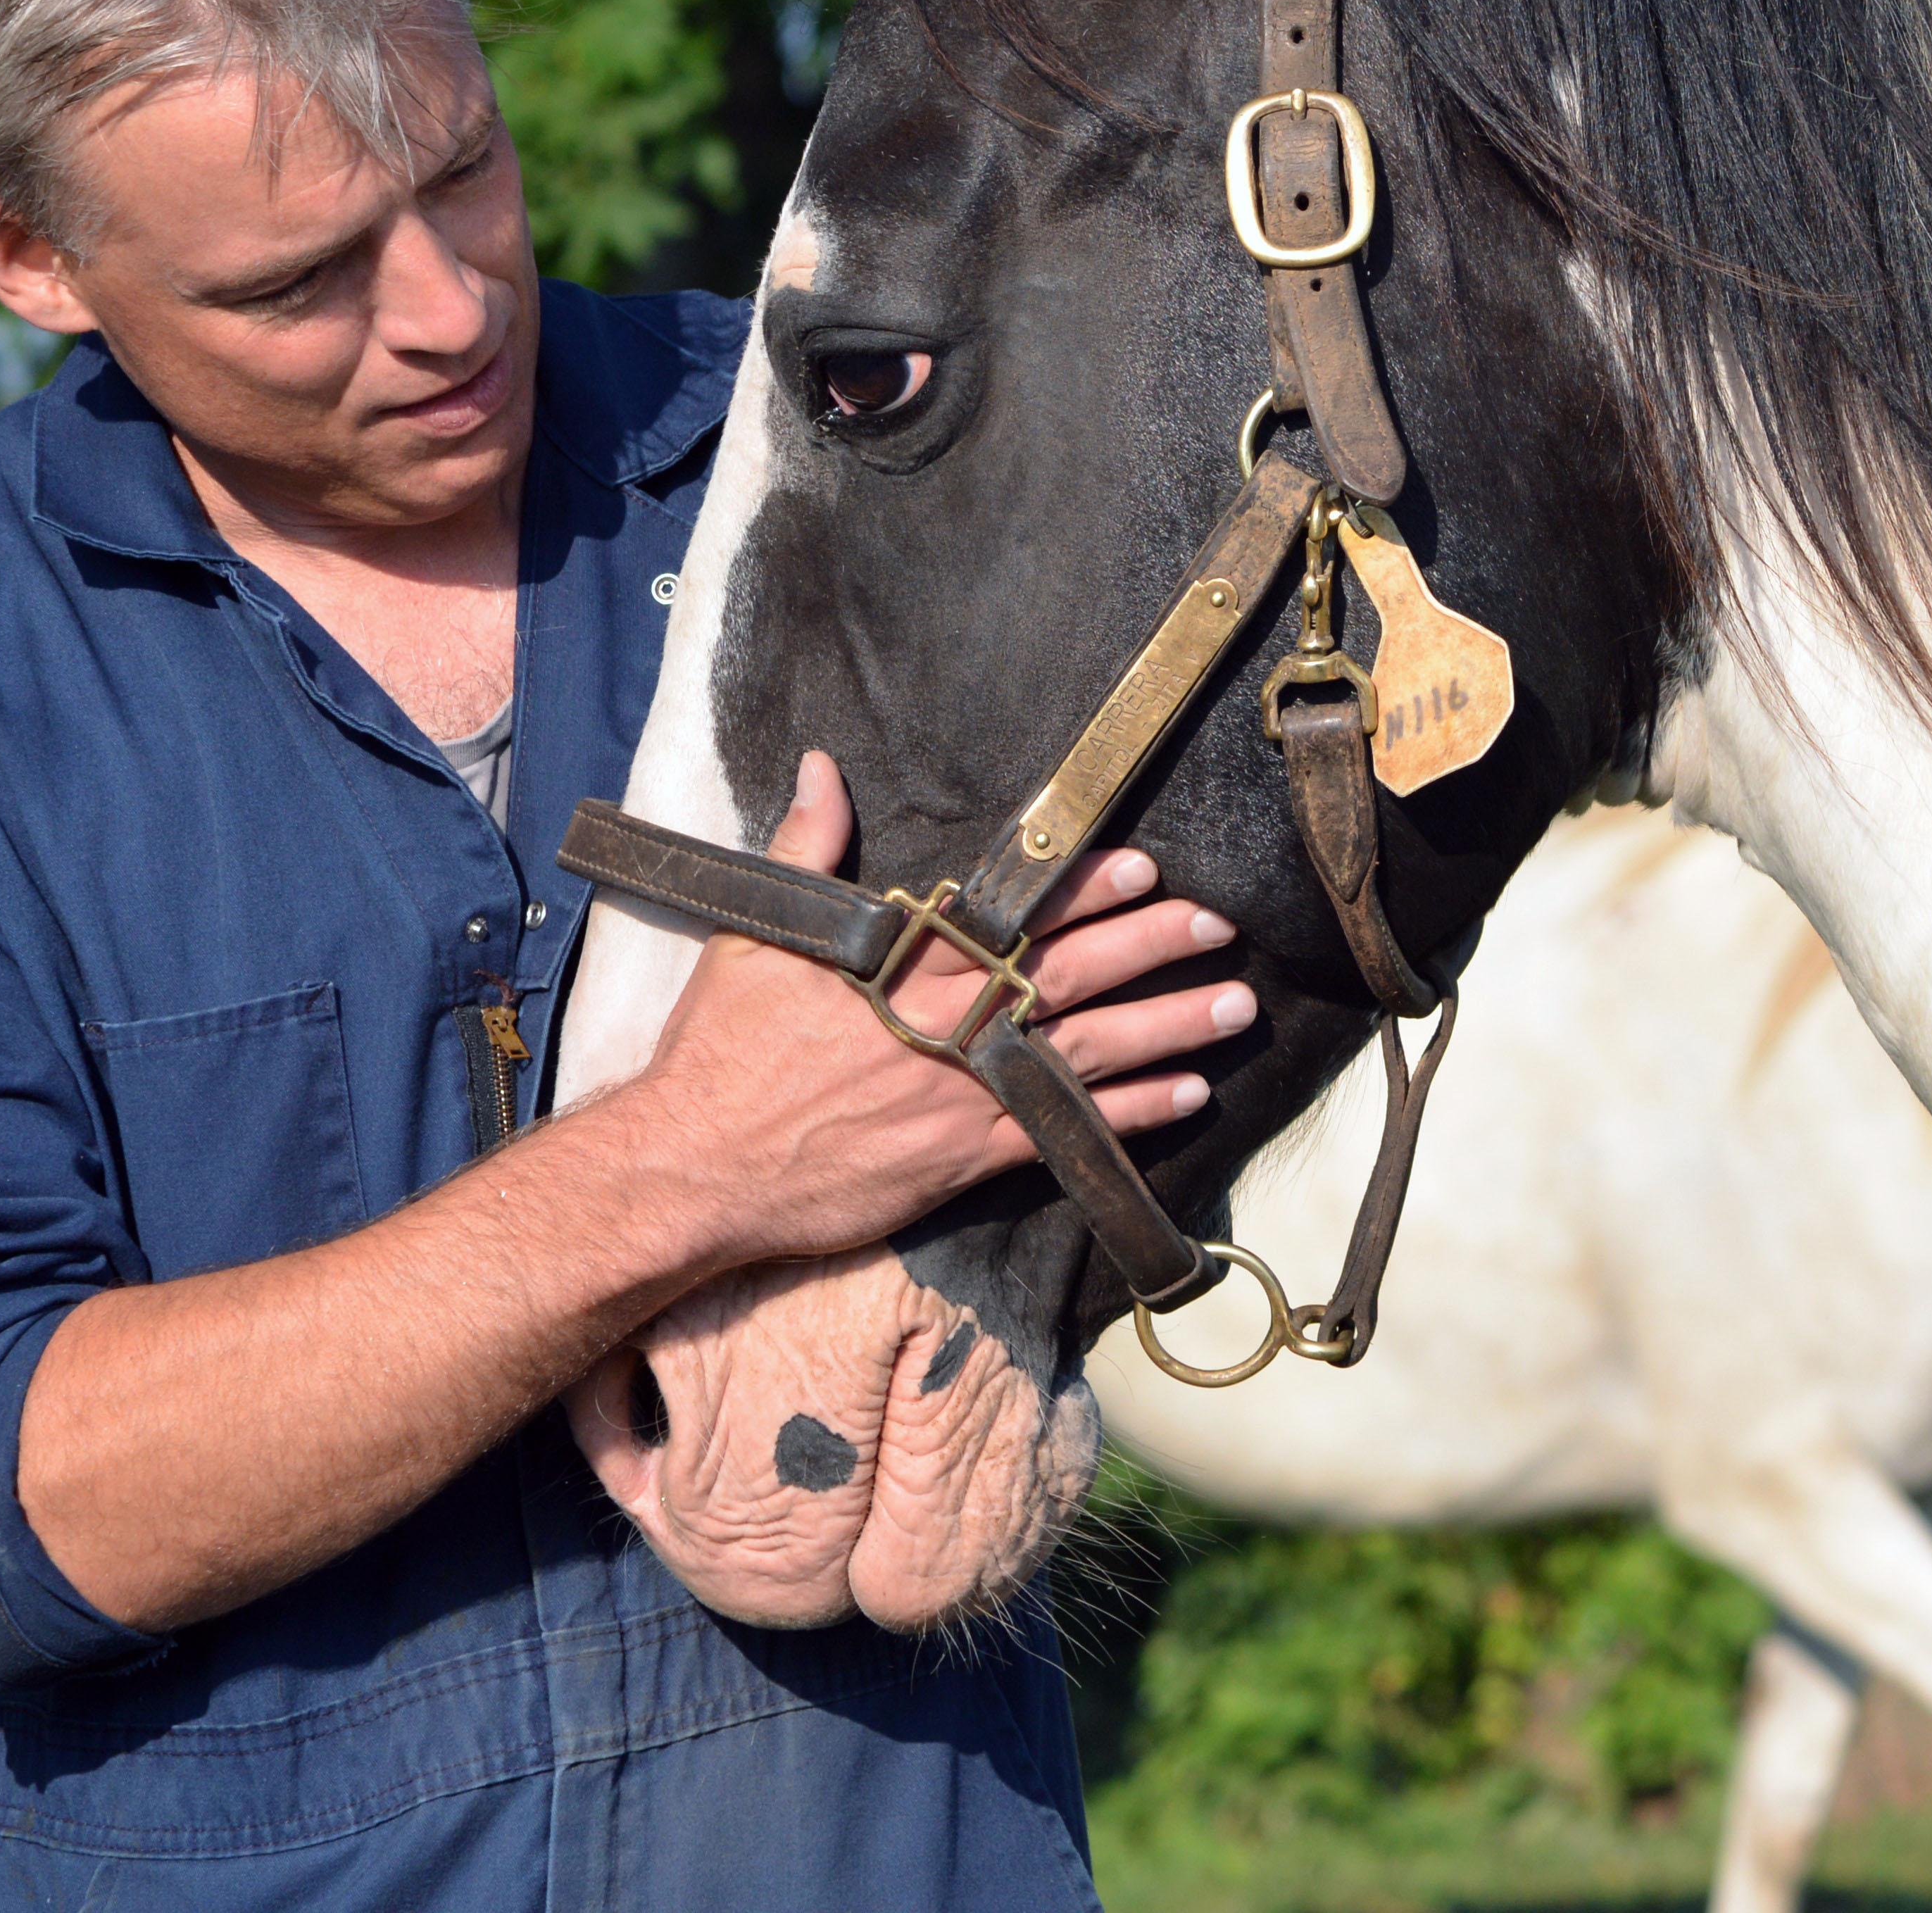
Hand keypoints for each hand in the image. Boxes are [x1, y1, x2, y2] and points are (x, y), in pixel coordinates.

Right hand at [620, 750, 1248, 1273]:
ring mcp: (962, 1094)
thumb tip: (823, 768)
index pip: (1012, 914)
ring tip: (1237, 1005)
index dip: (1082, 890)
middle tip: (1219, 924)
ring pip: (1088, 1052)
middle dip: (1151, 946)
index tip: (1143, 869)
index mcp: (903, 962)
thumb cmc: (718, 1050)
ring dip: (1169, 1025)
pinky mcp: (963, 1158)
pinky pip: (1066, 1132)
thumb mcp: (757, 938)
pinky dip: (1130, 1114)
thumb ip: (806, 849)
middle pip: (1071, 975)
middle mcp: (947, 1023)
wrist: (694, 1164)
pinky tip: (1188, 1095)